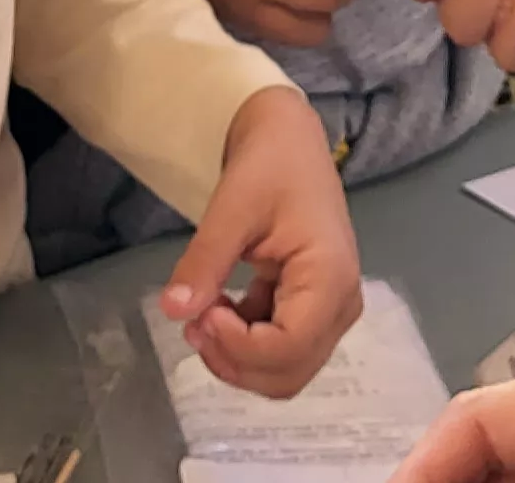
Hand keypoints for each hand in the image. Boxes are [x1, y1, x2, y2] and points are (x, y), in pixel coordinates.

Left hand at [165, 87, 364, 397]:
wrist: (289, 141)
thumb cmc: (269, 165)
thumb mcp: (230, 208)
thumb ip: (204, 262)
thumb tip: (173, 311)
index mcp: (330, 279)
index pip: (288, 349)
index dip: (238, 347)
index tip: (202, 314)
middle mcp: (340, 305)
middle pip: (288, 373)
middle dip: (234, 360)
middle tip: (194, 321)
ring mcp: (330, 311)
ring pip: (283, 370)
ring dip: (236, 358)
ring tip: (201, 315)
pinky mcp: (313, 309)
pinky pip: (279, 350)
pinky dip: (243, 344)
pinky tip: (215, 310)